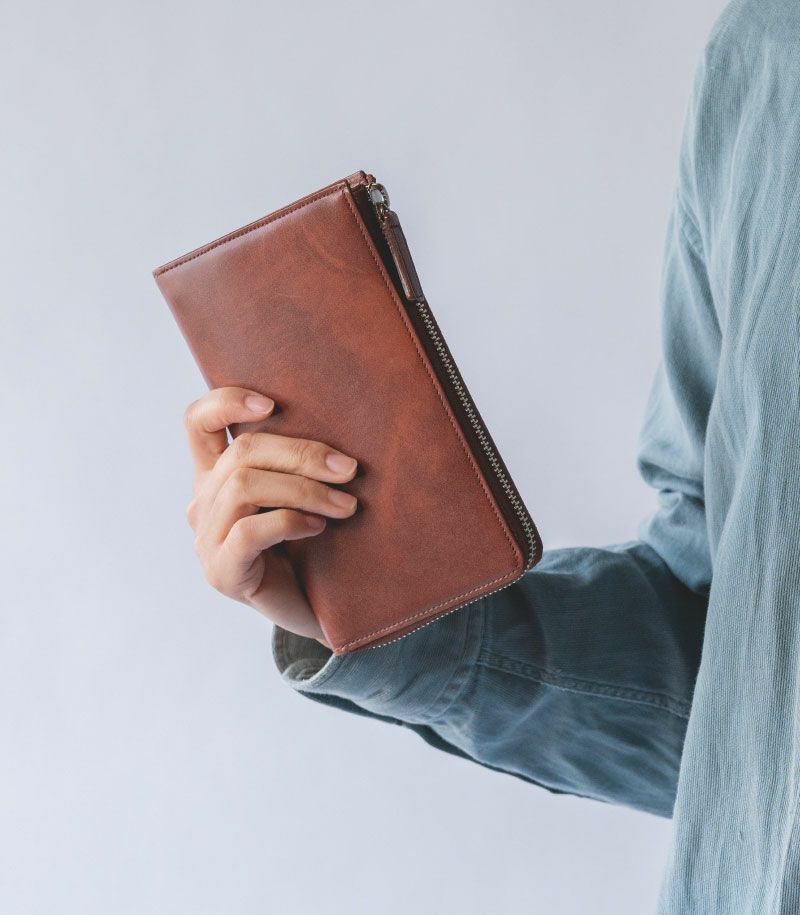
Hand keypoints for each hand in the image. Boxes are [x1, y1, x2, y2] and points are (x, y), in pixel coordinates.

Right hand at [183, 386, 358, 644]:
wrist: (323, 613)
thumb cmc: (318, 545)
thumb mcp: (304, 492)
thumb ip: (299, 460)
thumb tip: (343, 418)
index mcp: (217, 474)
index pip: (197, 422)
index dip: (226, 402)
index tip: (271, 403)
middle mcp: (204, 502)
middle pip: (239, 454)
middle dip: (300, 453)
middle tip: (349, 468)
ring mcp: (208, 539)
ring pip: (244, 487)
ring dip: (304, 489)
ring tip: (346, 504)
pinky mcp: (222, 572)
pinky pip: (249, 532)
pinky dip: (290, 521)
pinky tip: (319, 528)